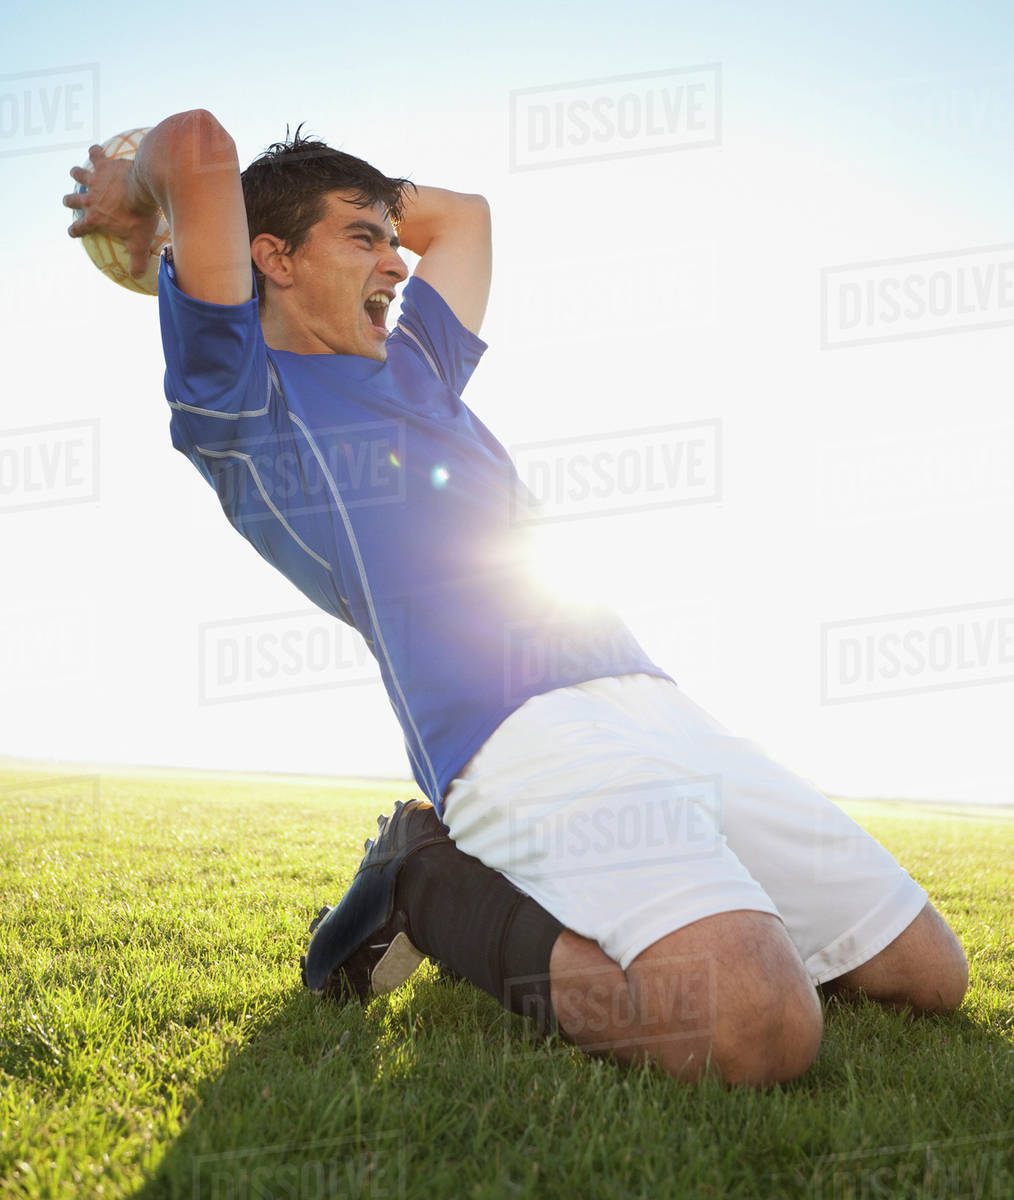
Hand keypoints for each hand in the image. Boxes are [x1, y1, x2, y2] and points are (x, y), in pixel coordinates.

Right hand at [63, 143, 163, 278]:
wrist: (143, 189)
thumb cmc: (140, 217)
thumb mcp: (139, 243)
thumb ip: (137, 260)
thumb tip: (137, 276)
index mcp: (96, 218)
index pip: (80, 228)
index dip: (75, 231)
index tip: (72, 232)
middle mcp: (91, 199)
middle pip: (74, 200)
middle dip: (70, 201)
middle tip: (68, 200)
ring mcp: (95, 181)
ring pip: (79, 175)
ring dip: (77, 174)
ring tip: (75, 172)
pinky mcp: (104, 165)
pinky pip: (96, 155)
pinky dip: (95, 152)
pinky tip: (96, 149)